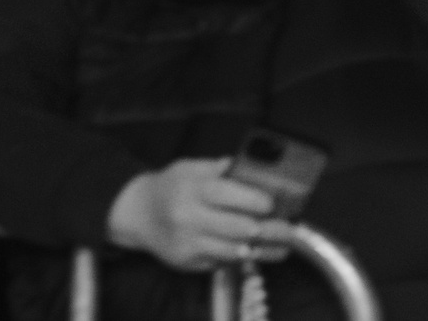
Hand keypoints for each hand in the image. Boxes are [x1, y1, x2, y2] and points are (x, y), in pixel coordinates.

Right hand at [107, 161, 279, 272]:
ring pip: (235, 250)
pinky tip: (258, 252)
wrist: (139, 214)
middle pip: (238, 227)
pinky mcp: (190, 262)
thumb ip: (219, 168)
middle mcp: (189, 216)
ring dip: (263, 249)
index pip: (228, 194)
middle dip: (269, 229)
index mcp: (191, 188)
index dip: (255, 200)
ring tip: (283, 244)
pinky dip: (244, 258)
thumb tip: (252, 165)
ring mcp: (189, 242)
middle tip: (289, 228)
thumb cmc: (170, 187)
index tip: (272, 203)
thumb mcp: (188, 168)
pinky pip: (224, 262)